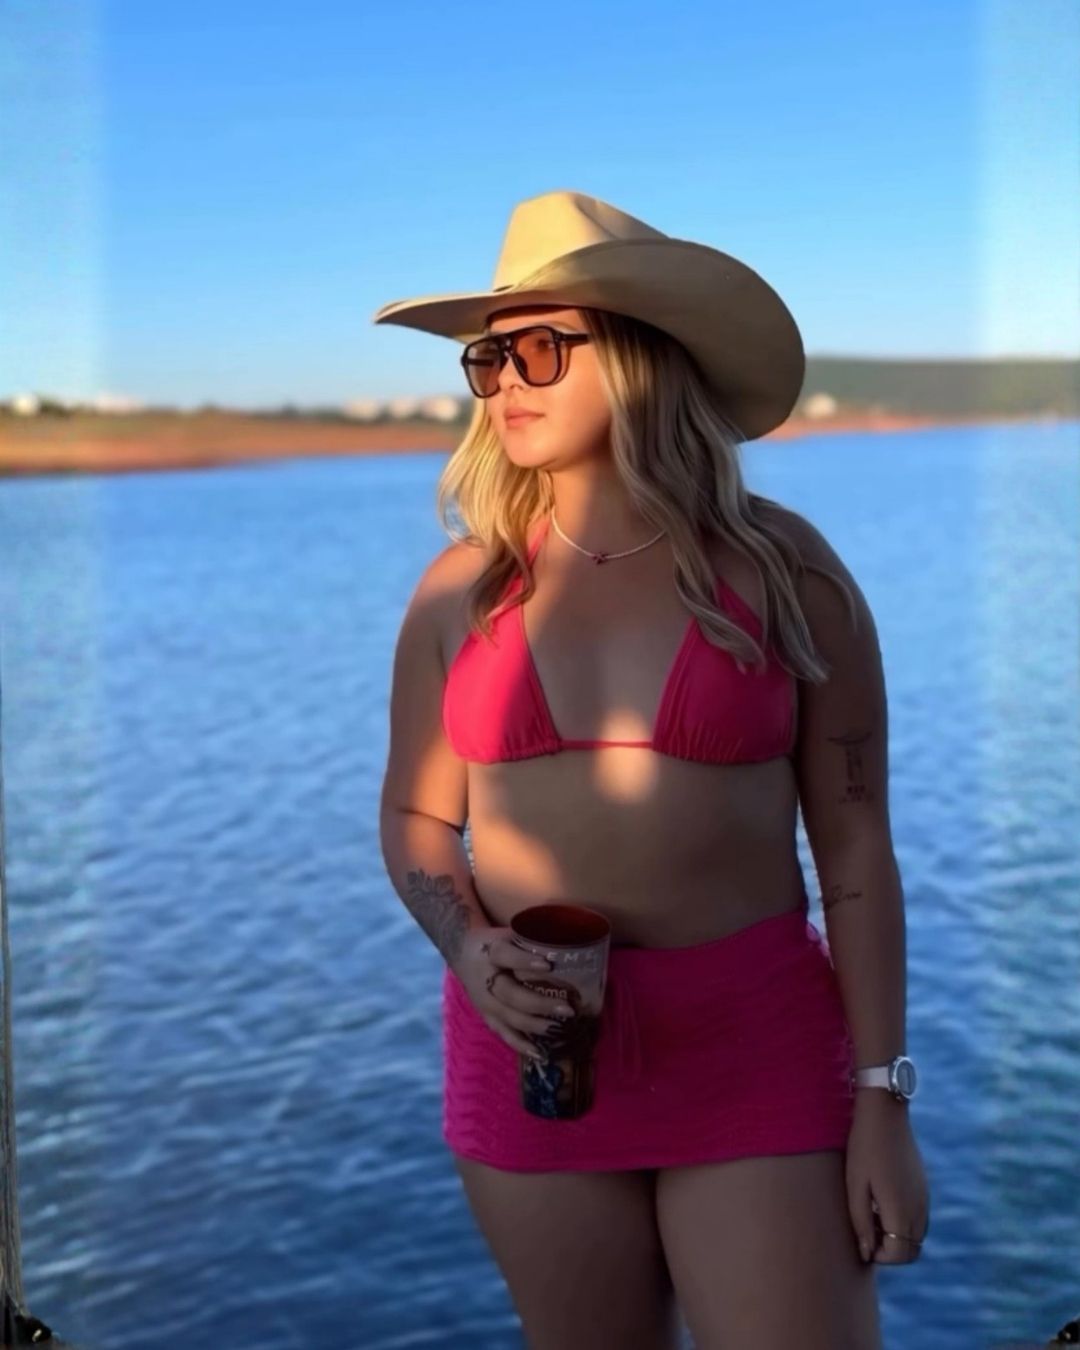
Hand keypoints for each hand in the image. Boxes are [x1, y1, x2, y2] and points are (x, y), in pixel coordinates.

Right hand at [450, 926, 574, 1060]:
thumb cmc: (498, 942)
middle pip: (510, 993)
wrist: (464, 953)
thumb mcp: (510, 932)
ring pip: (508, 1017)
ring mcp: (485, 1001)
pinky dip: (521, 1045)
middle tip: (567, 1008)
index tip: (548, 964)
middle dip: (539, 1003)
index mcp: (491, 951)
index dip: (524, 960)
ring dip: (535, 1025)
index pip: (505, 955)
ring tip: (559, 1028)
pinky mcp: (487, 1016)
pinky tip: (540, 1054)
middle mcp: (486, 978)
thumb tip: (572, 936)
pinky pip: (504, 1034)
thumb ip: (534, 936)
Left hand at [846, 1091, 930, 1264]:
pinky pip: (919, 1220)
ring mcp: (925, 1198)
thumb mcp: (855, 1185)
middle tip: (867, 1231)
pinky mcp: (924, 1188)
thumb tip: (867, 1253)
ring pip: (917, 1237)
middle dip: (889, 1251)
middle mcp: (919, 1208)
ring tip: (873, 1215)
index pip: (898, 1254)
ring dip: (897, 1237)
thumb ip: (861, 1221)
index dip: (879, 1256)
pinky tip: (883, 1203)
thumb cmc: (863, 1148)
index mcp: (902, 1210)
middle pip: (911, 1251)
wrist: (885, 1114)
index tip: (861, 1240)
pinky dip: (904, 1223)